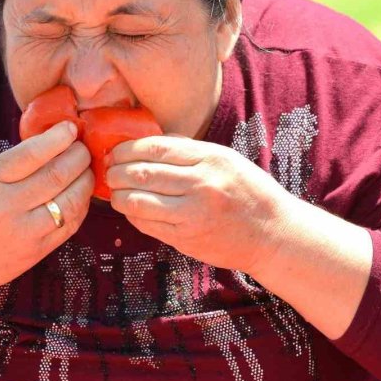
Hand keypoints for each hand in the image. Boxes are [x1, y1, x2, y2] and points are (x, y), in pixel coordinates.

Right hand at [0, 121, 93, 299]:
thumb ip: (6, 167)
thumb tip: (48, 147)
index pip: (32, 154)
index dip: (58, 138)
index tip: (71, 128)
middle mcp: (6, 207)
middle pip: (57, 175)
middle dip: (78, 156)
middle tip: (84, 146)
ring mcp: (23, 233)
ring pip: (70, 201)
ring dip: (85, 181)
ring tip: (88, 169)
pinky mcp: (34, 253)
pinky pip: (68, 226)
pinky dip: (80, 207)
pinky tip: (81, 195)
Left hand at [105, 135, 293, 274]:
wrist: (272, 234)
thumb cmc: (248, 192)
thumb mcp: (225, 159)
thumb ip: (189, 150)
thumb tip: (149, 142)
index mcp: (210, 158)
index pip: (155, 147)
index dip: (127, 148)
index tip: (116, 151)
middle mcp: (201, 184)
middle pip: (142, 173)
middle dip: (116, 171)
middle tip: (108, 170)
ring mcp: (192, 214)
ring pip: (138, 201)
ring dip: (118, 195)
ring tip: (114, 191)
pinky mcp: (186, 238)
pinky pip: (147, 224)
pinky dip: (132, 215)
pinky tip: (130, 209)